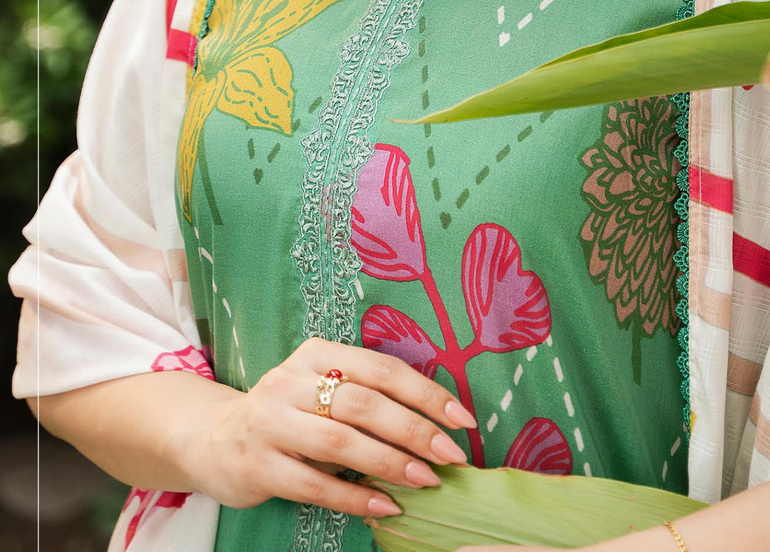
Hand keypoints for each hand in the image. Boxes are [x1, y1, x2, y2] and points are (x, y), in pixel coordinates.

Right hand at [186, 338, 476, 515]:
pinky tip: (387, 506)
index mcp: (316, 354)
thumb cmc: (289, 413)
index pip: (381, 368)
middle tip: (451, 456)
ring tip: (427, 481)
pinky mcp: (258, 465)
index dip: (426, 392)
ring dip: (390, 463)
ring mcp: (270, 423)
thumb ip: (368, 394)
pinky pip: (315, 484)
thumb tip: (438, 421)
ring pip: (341, 442)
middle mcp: (290, 381)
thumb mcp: (322, 388)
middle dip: (414, 430)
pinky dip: (356, 498)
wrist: (216, 440)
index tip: (461, 419)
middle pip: (364, 404)